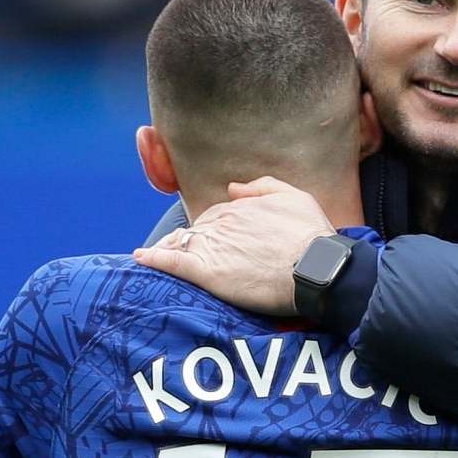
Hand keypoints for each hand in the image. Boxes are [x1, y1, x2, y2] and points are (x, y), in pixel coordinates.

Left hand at [132, 177, 334, 315]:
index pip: (217, 215)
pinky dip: (155, 259)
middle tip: (187, 252)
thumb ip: (264, 187)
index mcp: (242, 207)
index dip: (214, 227)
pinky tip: (142, 259)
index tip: (214, 239)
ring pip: (182, 242)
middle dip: (192, 239)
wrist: (316, 267)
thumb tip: (234, 187)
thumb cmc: (312, 235)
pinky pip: (173, 261)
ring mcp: (213, 245)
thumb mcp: (296, 197)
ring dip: (168, 247)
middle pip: (198, 229)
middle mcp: (223, 222)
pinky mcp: (207, 271)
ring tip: (155, 256)